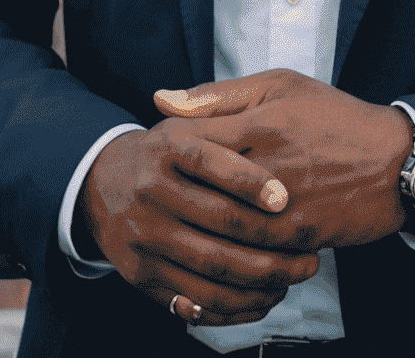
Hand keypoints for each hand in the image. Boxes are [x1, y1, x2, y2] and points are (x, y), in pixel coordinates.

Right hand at [78, 121, 322, 328]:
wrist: (104, 186)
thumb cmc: (167, 153)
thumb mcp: (187, 122)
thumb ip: (214, 106)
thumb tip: (240, 111)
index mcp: (166, 146)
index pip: (210, 162)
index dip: (249, 181)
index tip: (285, 198)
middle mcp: (150, 190)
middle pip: (218, 222)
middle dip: (272, 241)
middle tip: (310, 254)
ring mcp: (144, 236)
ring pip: (212, 268)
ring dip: (262, 279)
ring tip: (295, 276)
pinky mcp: (142, 274)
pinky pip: (195, 300)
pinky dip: (235, 306)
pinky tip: (265, 298)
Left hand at [154, 69, 413, 250]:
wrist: (394, 161)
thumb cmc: (333, 116)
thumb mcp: (280, 86)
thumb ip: (219, 95)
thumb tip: (160, 99)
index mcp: (261, 120)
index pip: (190, 139)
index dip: (166, 149)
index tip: (158, 153)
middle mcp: (270, 163)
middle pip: (200, 186)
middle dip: (175, 192)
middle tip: (162, 192)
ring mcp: (286, 204)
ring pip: (222, 225)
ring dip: (197, 225)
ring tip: (182, 220)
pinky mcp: (300, 236)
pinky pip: (252, 250)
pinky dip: (229, 249)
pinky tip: (217, 243)